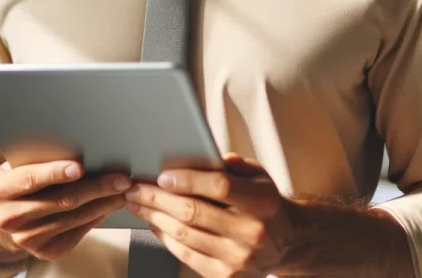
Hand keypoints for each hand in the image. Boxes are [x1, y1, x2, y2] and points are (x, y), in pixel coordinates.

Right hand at [0, 159, 131, 260]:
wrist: (10, 212)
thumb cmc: (21, 177)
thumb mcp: (20, 163)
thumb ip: (39, 157)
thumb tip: (79, 144)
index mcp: (0, 190)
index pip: (30, 179)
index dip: (54, 172)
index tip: (79, 166)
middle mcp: (9, 218)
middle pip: (60, 200)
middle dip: (95, 187)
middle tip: (120, 178)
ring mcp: (26, 239)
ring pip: (72, 218)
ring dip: (103, 203)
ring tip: (122, 190)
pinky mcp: (45, 252)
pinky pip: (77, 232)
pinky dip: (97, 217)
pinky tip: (109, 205)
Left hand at [124, 153, 293, 277]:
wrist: (286, 244)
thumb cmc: (264, 202)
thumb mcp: (259, 175)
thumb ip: (234, 164)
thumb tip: (206, 155)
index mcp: (262, 202)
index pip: (219, 186)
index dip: (188, 180)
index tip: (163, 175)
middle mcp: (252, 232)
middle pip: (194, 212)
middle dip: (158, 198)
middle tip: (136, 188)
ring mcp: (239, 258)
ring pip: (186, 234)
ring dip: (155, 217)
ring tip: (138, 204)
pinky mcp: (227, 276)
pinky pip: (188, 256)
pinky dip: (166, 239)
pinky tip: (154, 224)